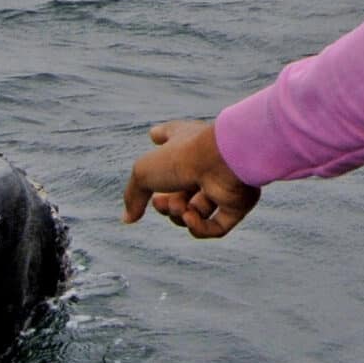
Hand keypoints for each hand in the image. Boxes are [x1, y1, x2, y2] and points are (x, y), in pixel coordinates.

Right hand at [121, 118, 260, 239]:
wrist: (225, 160)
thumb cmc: (183, 157)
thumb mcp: (144, 172)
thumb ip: (133, 196)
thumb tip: (127, 219)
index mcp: (184, 143)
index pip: (170, 137)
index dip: (160, 137)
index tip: (154, 135)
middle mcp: (204, 162)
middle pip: (178, 191)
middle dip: (166, 204)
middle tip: (161, 202)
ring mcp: (221, 184)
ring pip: (195, 212)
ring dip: (181, 214)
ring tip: (180, 206)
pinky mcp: (236, 204)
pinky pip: (215, 227)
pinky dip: (200, 227)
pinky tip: (191, 218)